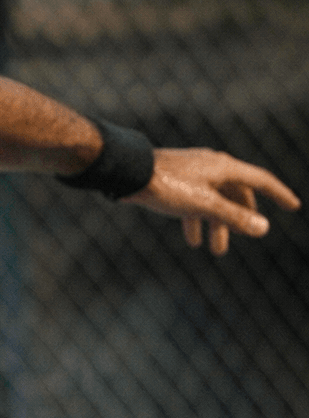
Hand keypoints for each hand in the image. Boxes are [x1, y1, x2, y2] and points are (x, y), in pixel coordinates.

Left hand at [124, 147, 299, 254]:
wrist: (126, 172)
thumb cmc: (165, 185)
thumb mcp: (203, 204)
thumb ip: (233, 217)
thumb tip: (263, 228)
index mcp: (223, 167)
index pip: (260, 180)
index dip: (278, 194)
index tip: (293, 207)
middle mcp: (211, 166)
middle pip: (235, 193)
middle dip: (239, 219)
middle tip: (243, 238)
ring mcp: (192, 172)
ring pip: (212, 201)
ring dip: (215, 226)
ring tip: (214, 251)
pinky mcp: (174, 179)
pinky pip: (193, 201)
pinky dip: (196, 220)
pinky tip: (192, 240)